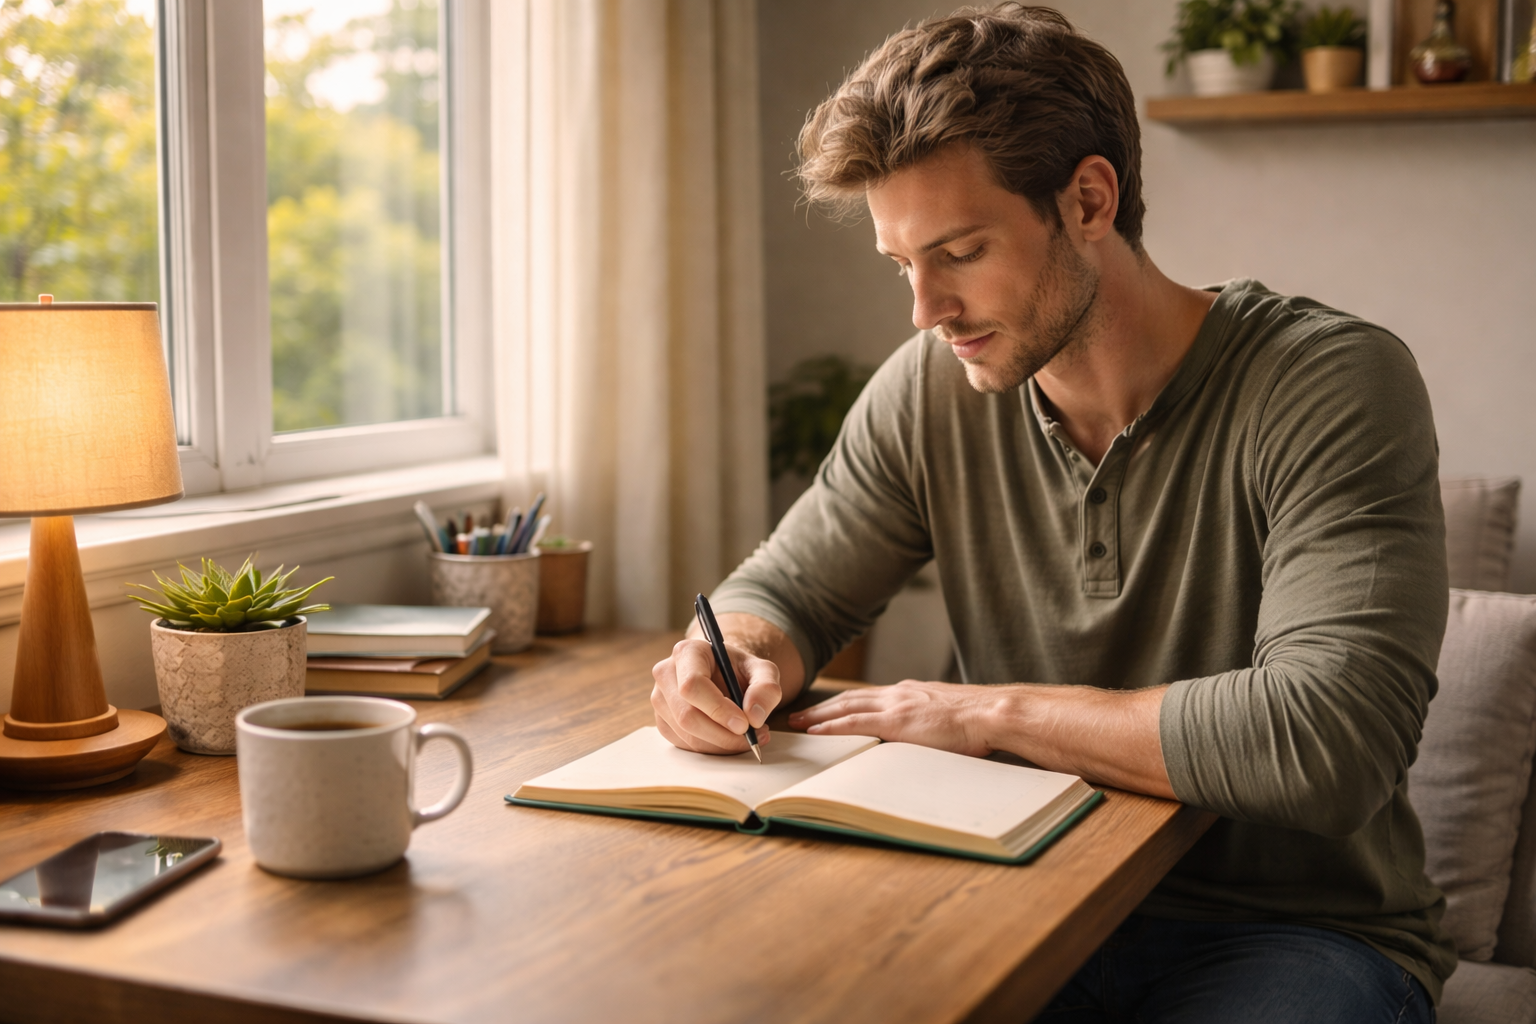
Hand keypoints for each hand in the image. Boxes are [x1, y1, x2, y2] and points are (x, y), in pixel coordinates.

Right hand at [651, 638, 780, 754]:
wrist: (725, 674)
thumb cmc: (740, 669)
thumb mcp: (763, 670)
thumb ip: (766, 688)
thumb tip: (755, 716)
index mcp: (687, 652)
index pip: (692, 685)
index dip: (718, 709)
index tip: (744, 724)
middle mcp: (666, 674)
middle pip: (687, 715)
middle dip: (723, 734)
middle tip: (753, 737)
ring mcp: (661, 700)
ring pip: (687, 735)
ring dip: (721, 744)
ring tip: (749, 737)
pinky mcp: (663, 722)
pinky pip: (686, 745)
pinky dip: (712, 748)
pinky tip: (730, 739)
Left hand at [787, 679, 998, 757]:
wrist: (992, 713)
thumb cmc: (980, 720)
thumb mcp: (949, 716)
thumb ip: (932, 721)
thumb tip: (928, 735)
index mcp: (910, 692)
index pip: (869, 697)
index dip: (844, 704)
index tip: (827, 710)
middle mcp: (898, 693)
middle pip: (850, 699)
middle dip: (823, 707)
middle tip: (800, 715)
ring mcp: (896, 706)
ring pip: (846, 708)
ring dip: (819, 715)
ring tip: (799, 723)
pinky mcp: (896, 722)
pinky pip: (854, 724)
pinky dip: (832, 727)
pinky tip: (815, 732)